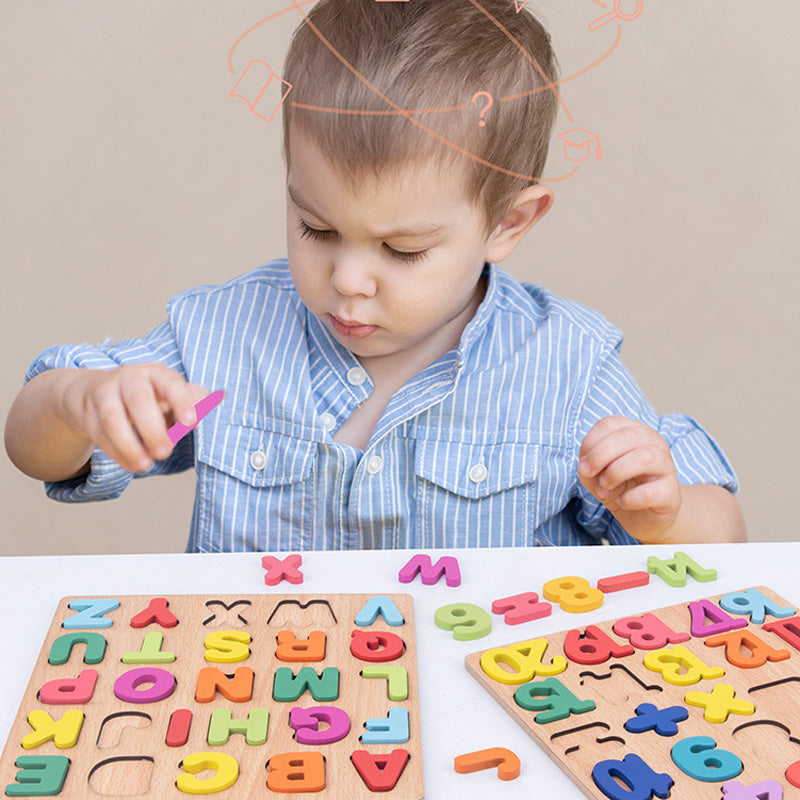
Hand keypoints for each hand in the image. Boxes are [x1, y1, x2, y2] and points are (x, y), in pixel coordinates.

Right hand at [57, 363, 208, 472]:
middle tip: (165, 452)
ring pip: (114, 419)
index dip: (181, 401)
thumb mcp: (169, 394)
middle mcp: (129, 378)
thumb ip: (192, 399)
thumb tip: (211, 400)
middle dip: (152, 428)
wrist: (90, 392)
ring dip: (130, 445)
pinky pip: (101, 435)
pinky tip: (133, 465)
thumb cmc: (144, 396)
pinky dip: (118, 453)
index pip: (170, 383)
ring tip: (146, 464)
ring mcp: (105, 394)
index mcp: (156, 373)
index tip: (190, 422)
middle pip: (139, 400)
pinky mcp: (88, 414)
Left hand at [577, 416, 681, 542]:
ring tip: (606, 486)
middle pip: (628, 435)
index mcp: (634, 432)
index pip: (610, 424)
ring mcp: (666, 467)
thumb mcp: (596, 473)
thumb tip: (587, 467)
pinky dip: (630, 499)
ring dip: (616, 472)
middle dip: (600, 454)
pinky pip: (651, 492)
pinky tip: (623, 502)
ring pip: (645, 457)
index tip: (583, 464)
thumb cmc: (619, 487)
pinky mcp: (671, 493)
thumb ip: (588, 465)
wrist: (644, 516)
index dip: (591, 443)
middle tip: (589, 473)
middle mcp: (654, 444)